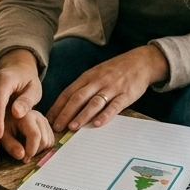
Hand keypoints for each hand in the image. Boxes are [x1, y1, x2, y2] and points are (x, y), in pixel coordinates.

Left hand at [0, 108, 54, 163]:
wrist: (8, 116)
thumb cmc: (4, 127)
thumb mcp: (3, 137)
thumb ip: (11, 146)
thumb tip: (22, 156)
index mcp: (27, 117)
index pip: (35, 135)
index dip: (32, 150)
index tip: (24, 160)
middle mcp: (39, 117)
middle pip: (44, 140)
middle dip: (35, 152)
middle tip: (24, 155)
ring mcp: (44, 121)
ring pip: (49, 142)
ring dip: (39, 150)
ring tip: (27, 149)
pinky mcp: (47, 126)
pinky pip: (51, 141)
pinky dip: (43, 147)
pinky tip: (32, 146)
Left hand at [47, 46, 169, 133]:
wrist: (141, 62)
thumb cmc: (116, 70)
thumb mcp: (97, 74)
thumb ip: (84, 87)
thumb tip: (67, 106)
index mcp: (88, 76)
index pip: (68, 92)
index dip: (57, 107)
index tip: (48, 119)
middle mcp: (98, 81)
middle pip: (78, 98)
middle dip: (65, 113)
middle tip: (57, 127)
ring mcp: (112, 88)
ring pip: (94, 102)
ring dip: (82, 115)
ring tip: (72, 127)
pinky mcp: (126, 94)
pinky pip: (114, 106)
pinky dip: (105, 115)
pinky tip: (97, 124)